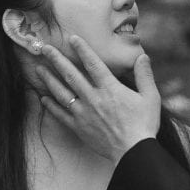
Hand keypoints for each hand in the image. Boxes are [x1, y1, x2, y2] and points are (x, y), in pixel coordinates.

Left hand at [37, 36, 160, 163]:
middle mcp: (93, 98)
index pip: (93, 64)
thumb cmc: (144, 125)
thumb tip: (142, 56)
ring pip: (62, 93)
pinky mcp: (79, 128)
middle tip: (44, 48)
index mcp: (110, 89)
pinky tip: (43, 98)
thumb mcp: (150, 98)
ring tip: (39, 68)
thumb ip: (145, 75)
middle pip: (71, 75)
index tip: (72, 38)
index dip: (82, 49)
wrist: (133, 152)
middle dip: (57, 60)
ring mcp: (83, 114)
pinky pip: (61, 115)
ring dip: (49, 79)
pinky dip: (51, 106)